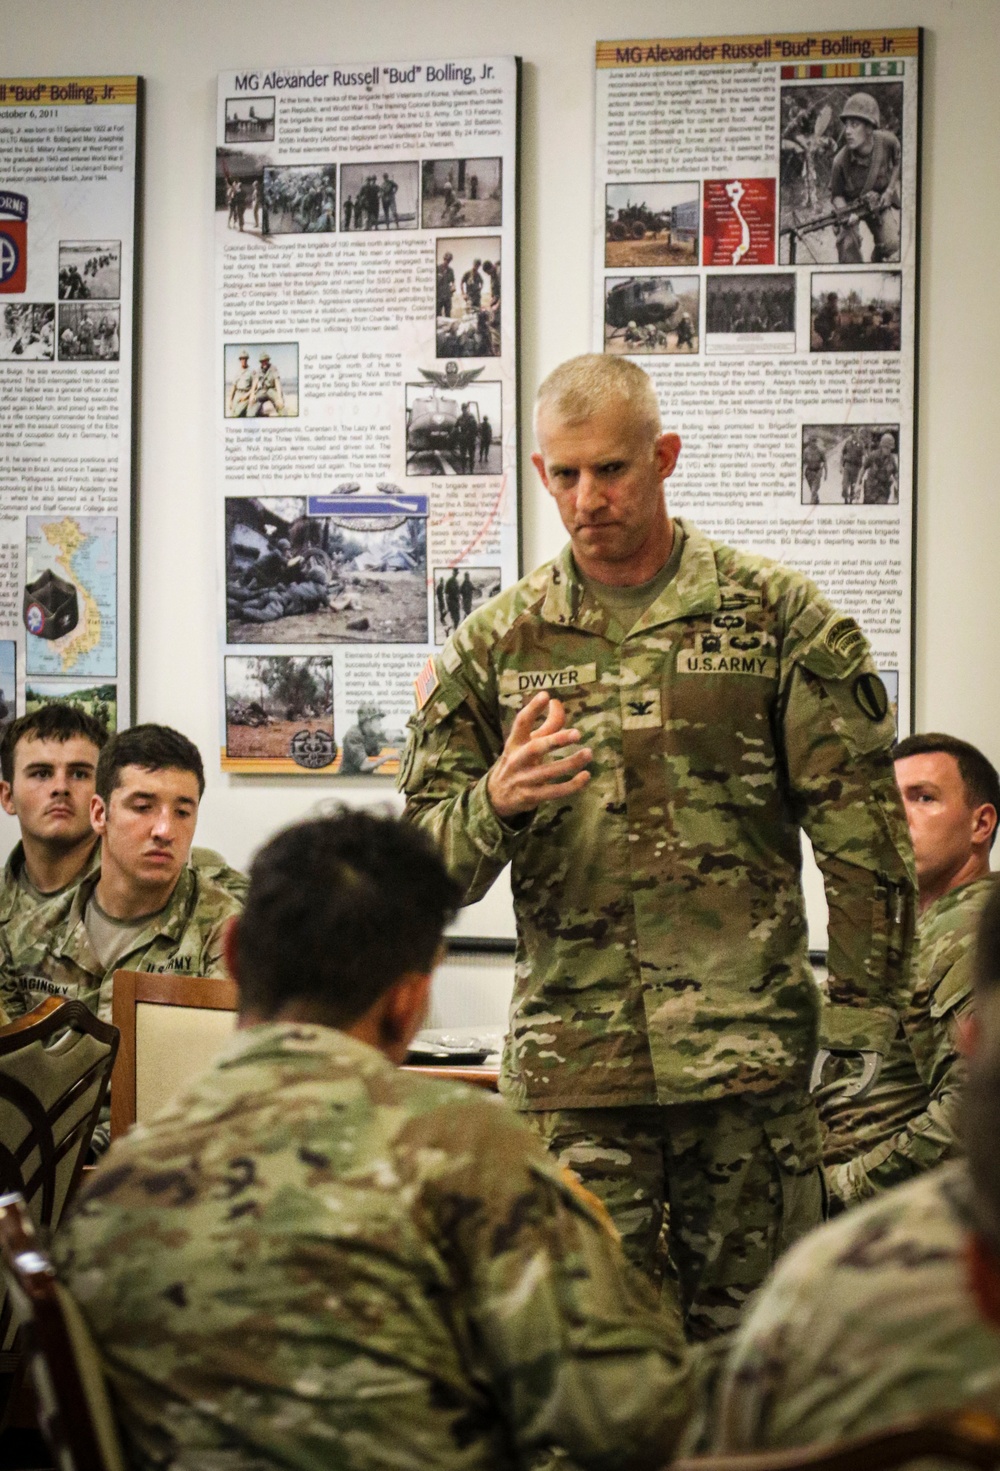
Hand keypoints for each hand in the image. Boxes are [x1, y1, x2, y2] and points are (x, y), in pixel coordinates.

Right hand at [487, 693, 591, 818]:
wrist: (497, 796)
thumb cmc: (519, 762)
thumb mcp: (526, 743)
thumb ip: (545, 725)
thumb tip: (557, 702)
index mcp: (514, 743)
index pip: (521, 723)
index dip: (532, 709)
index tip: (545, 695)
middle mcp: (517, 760)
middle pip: (535, 749)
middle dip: (556, 741)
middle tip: (578, 733)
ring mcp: (523, 780)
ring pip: (548, 772)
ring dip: (570, 763)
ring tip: (588, 753)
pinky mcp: (531, 797)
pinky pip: (554, 792)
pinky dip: (571, 786)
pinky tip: (586, 776)